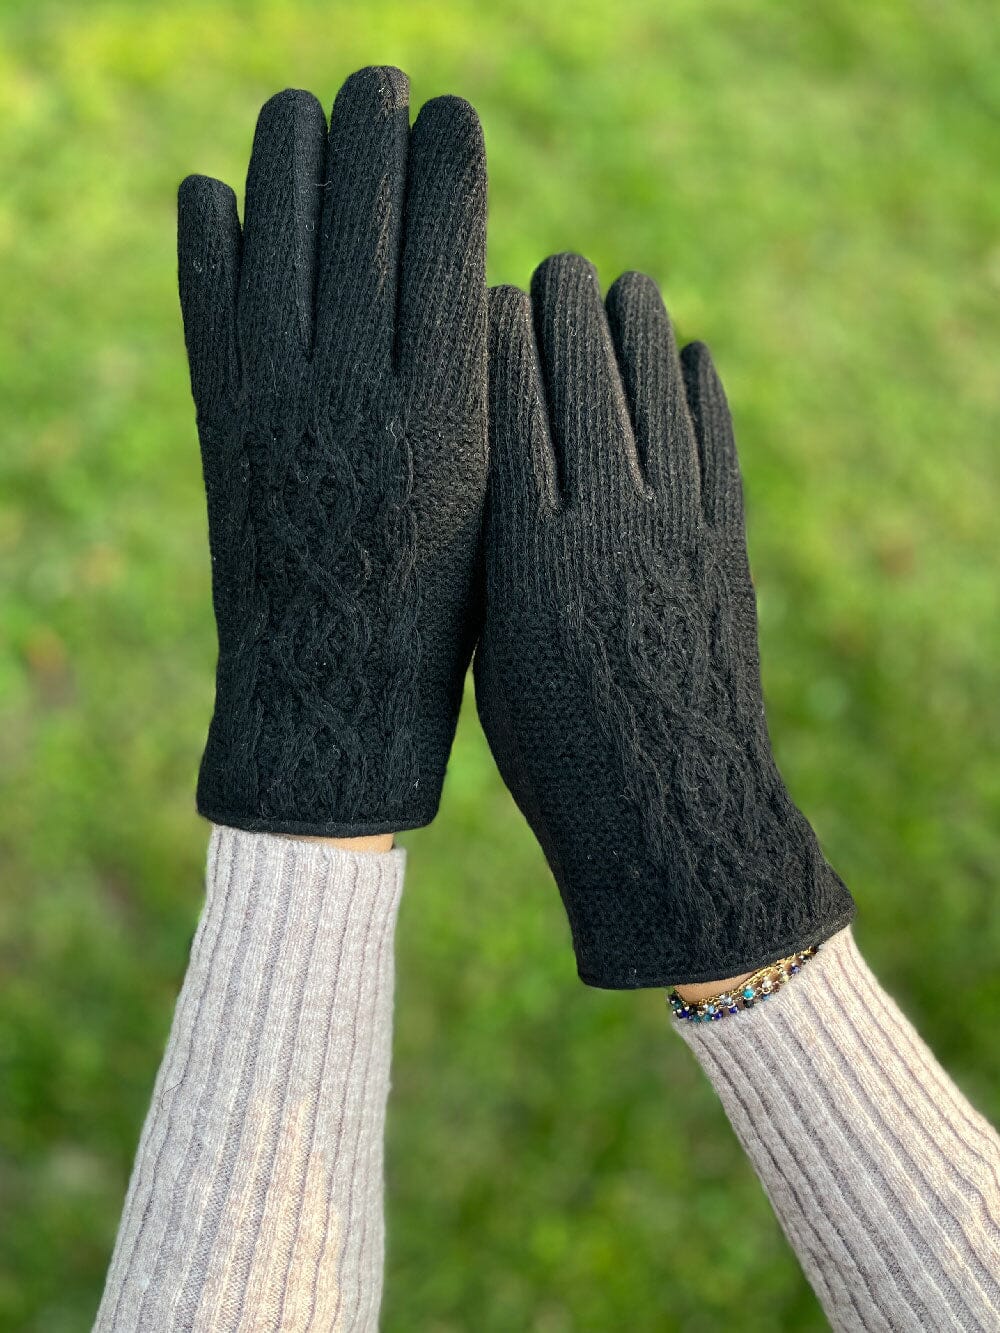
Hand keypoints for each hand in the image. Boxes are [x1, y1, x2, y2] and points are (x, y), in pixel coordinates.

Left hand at [178, 68, 486, 837]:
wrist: (332, 687)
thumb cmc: (442, 606)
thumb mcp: (486, 501)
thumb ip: (481, 394)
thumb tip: (470, 287)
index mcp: (442, 410)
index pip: (443, 246)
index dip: (445, 166)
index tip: (453, 113)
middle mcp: (353, 389)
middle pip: (359, 220)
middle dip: (370, 134)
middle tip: (379, 79)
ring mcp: (274, 397)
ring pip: (279, 238)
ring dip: (288, 158)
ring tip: (303, 107)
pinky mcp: (220, 416)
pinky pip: (205, 297)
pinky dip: (206, 234)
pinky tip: (217, 189)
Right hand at [477, 255, 853, 986]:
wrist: (667, 811)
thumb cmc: (551, 750)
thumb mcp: (495, 655)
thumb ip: (491, 563)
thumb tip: (490, 484)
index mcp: (530, 555)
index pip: (511, 418)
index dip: (503, 347)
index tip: (489, 294)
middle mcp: (606, 527)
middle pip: (585, 392)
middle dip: (568, 318)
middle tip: (554, 265)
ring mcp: (677, 534)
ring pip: (658, 406)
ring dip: (641, 337)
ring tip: (625, 285)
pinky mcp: (726, 552)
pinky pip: (716, 452)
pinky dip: (705, 399)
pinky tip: (695, 357)